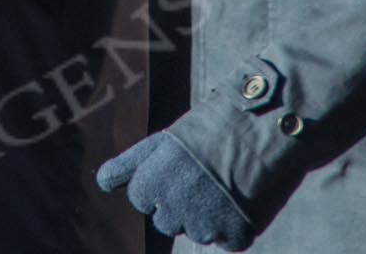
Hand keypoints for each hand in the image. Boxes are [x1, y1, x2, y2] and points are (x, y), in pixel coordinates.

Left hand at [97, 131, 254, 251]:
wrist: (263, 125)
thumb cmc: (210, 129)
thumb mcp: (164, 141)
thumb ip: (130, 165)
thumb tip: (101, 183)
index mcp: (150, 184)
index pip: (143, 200)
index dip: (162, 181)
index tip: (180, 165)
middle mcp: (173, 209)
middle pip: (167, 222)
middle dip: (182, 202)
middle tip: (204, 175)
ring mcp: (205, 225)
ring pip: (197, 232)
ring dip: (209, 214)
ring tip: (225, 183)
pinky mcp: (234, 235)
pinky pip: (227, 240)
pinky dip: (236, 224)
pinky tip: (242, 198)